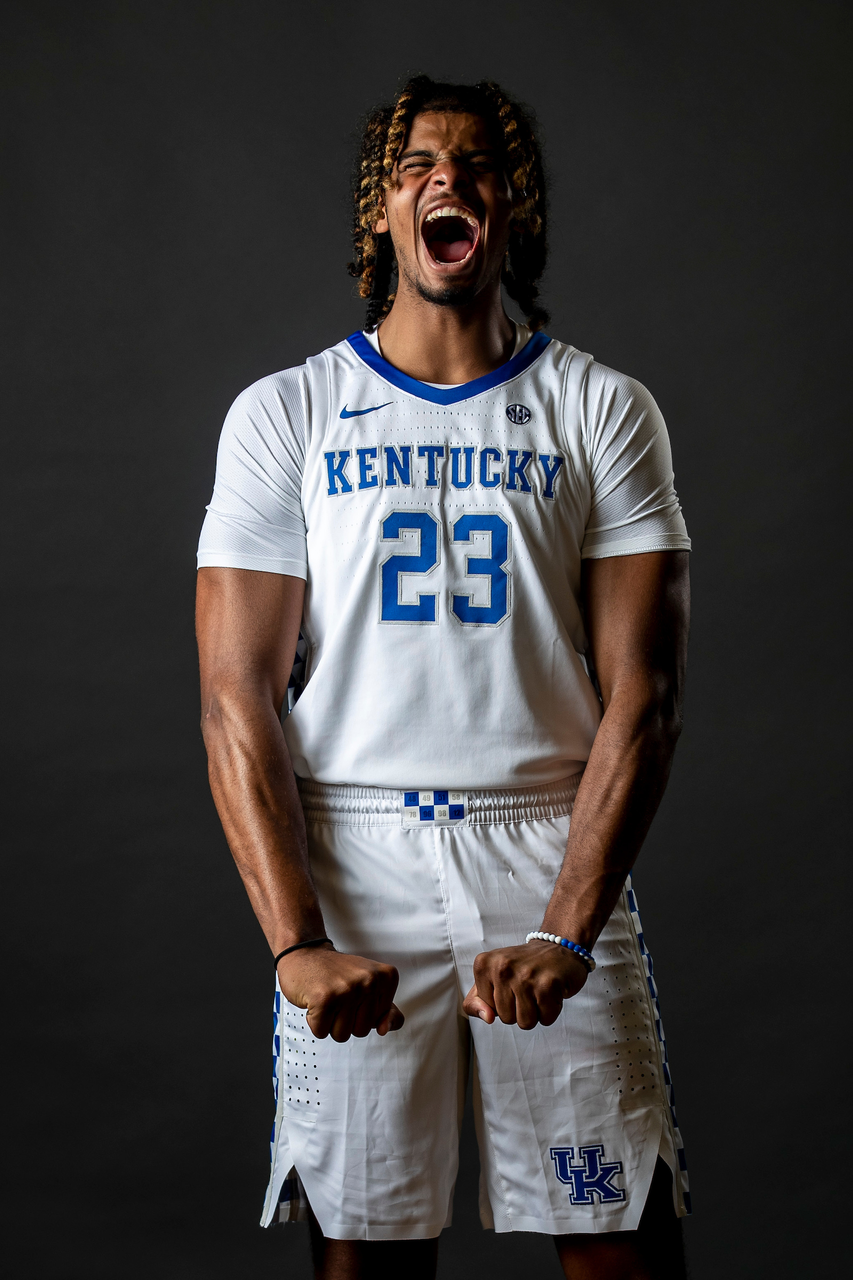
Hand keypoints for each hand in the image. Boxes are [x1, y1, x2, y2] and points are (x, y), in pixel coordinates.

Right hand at [276, 945, 404, 1041]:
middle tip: (338, 996)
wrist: (306, 954)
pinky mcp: (325, 999)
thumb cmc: (336, 972)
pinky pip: (321, 1032)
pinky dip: (314, 1021)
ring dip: (329, 1022)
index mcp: (386, 977)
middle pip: (361, 1031)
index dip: (362, 1013)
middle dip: (345, 1021)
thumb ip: (385, 1010)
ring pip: (341, 1035)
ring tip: (328, 998)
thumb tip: (385, 1029)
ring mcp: (348, 989)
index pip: (380, 1021)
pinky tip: (315, 1000)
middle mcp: (370, 981)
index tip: (354, 994)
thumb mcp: (369, 986)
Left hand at [462, 940, 588, 1029]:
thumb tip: (486, 1017)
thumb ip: (476, 1001)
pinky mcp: (547, 985)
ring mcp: (525, 976)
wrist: (558, 947)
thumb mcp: (491, 977)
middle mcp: (502, 968)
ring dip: (536, 1012)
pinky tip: (550, 992)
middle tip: (527, 987)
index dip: (502, 1003)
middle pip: (506, 1018)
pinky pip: (546, 1019)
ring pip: (525, 1022)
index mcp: (484, 964)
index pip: (487, 1009)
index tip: (511, 986)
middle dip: (519, 1010)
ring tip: (538, 991)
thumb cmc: (523, 966)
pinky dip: (551, 1011)